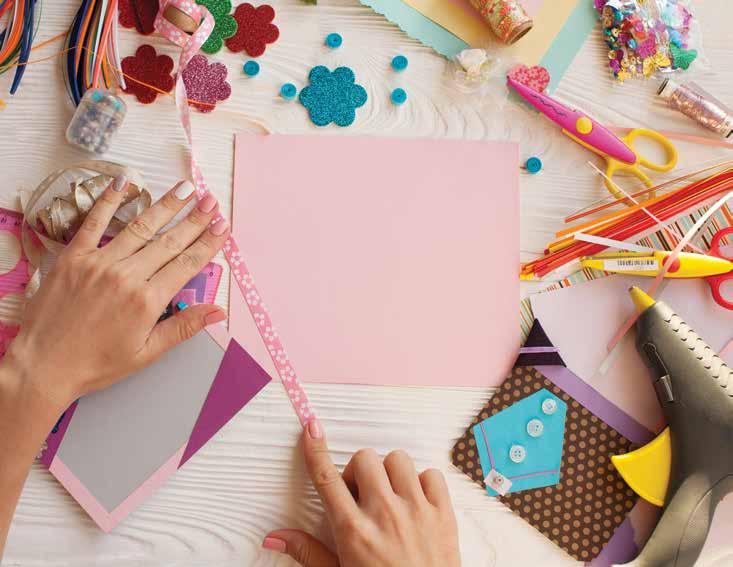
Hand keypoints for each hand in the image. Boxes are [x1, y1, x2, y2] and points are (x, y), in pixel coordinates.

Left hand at [5, 176, 229, 409]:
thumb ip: (183, 327)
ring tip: (185, 190)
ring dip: (166, 206)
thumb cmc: (95, 364)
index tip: (223, 226)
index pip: (187, 264)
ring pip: (140, 227)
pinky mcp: (74, 257)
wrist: (43, 366)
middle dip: (195, 220)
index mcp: (147, 301)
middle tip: (212, 202)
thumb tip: (217, 312)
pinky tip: (125, 184)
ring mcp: (99, 263)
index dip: (208, 243)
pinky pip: (94, 222)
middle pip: (169, 241)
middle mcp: (126, 276)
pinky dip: (110, 202)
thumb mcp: (147, 353)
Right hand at [262, 419, 460, 566]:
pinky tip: (415, 503)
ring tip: (390, 497)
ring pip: (398, 459)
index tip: (312, 429)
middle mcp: (384, 514)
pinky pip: (431, 474)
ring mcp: (416, 511)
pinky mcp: (443, 513)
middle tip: (361, 494)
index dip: (315, 450)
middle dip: (359, 471)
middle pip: (364, 459)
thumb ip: (307, 552)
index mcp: (353, 531)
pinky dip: (423, 483)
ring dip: (390, 473)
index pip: (327, 479)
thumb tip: (274, 536)